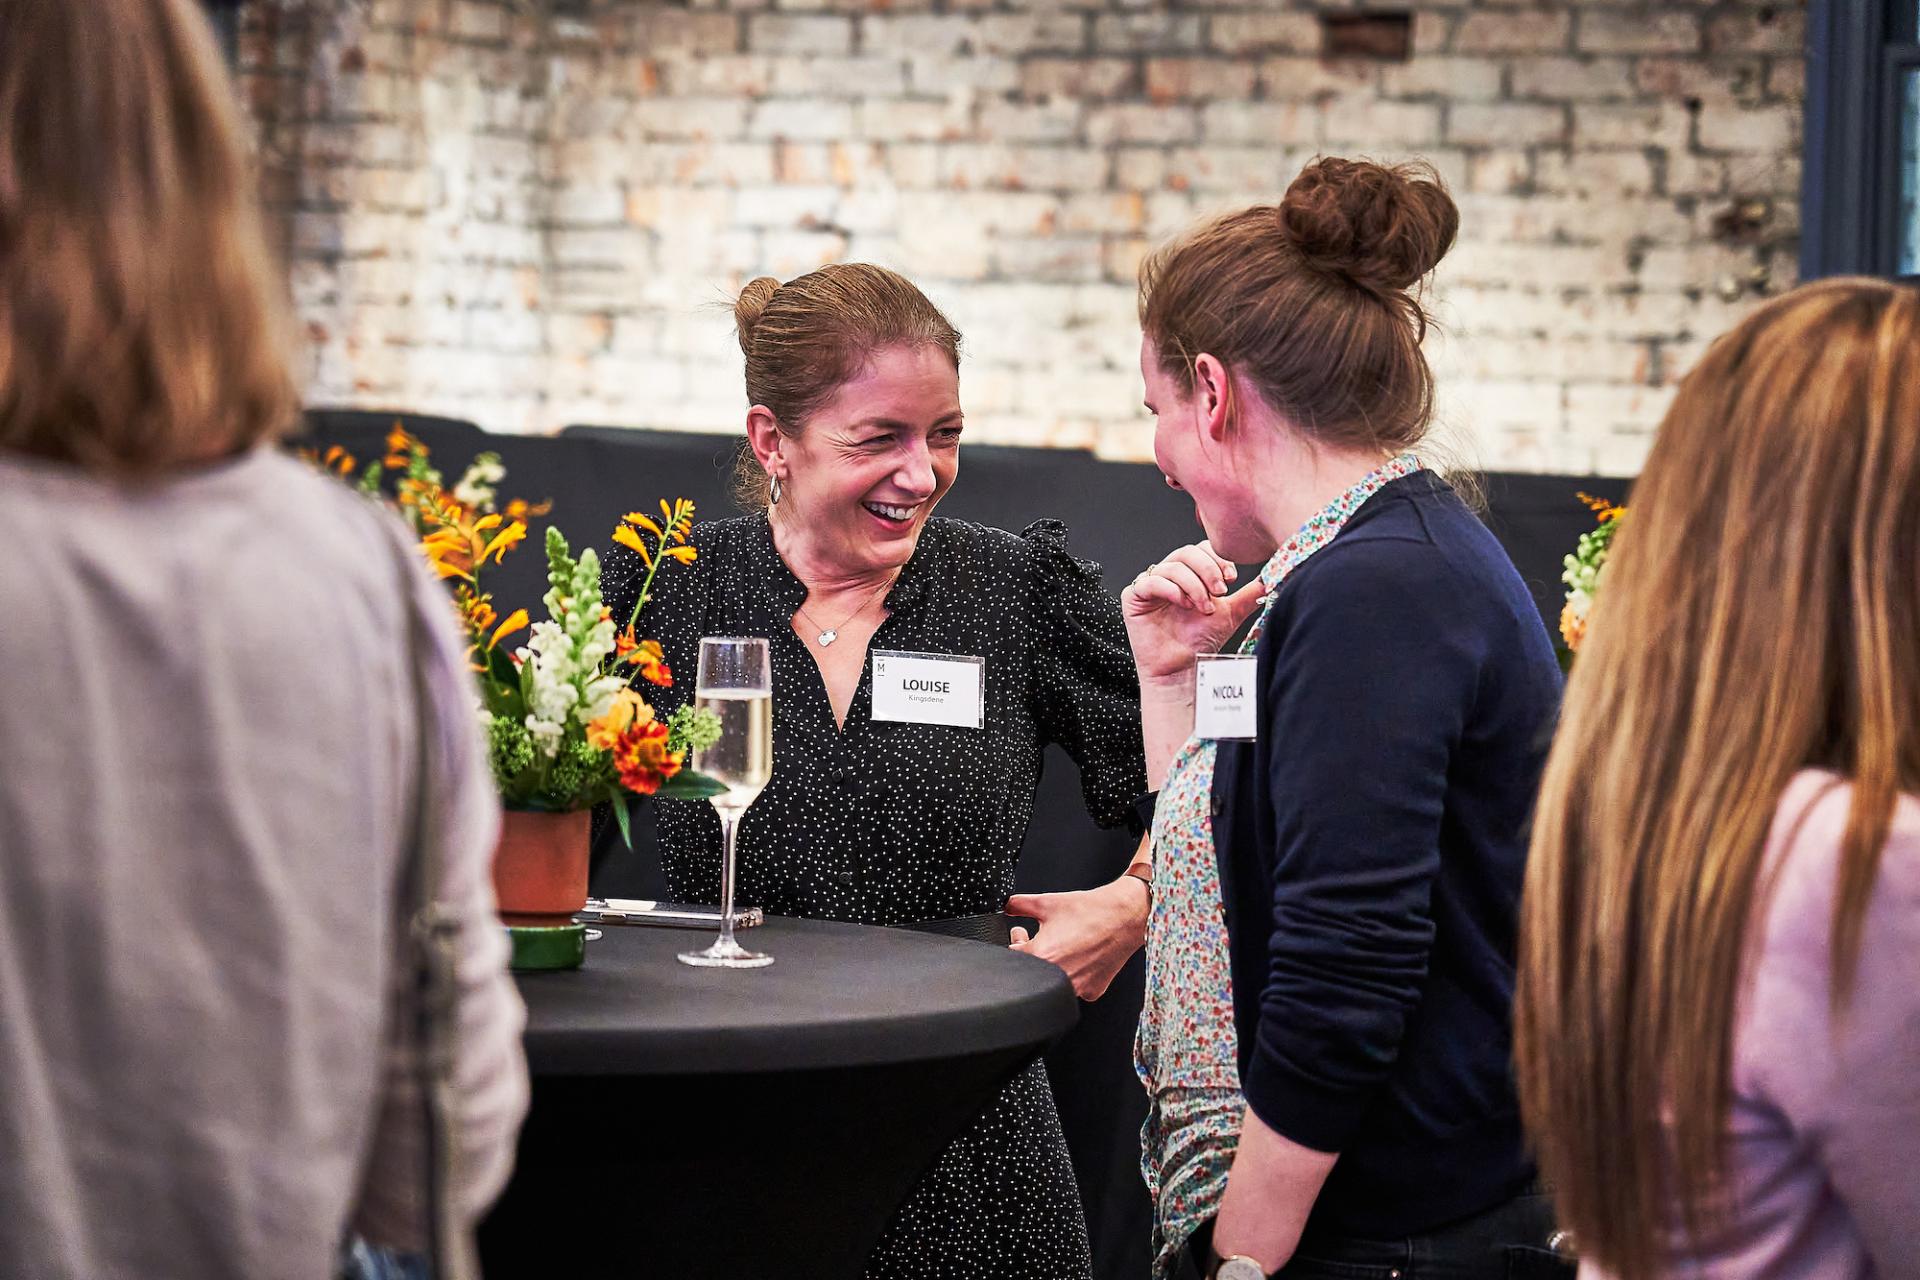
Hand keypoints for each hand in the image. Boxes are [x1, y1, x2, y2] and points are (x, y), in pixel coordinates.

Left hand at [1005, 878, 1148, 1000]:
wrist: (1124, 916)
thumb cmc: (1090, 911)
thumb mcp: (1047, 902)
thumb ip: (1019, 905)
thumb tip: (1007, 906)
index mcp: (1041, 956)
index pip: (1013, 957)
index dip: (1015, 943)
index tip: (1021, 933)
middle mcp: (1057, 976)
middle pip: (1032, 971)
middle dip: (1031, 952)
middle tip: (1039, 936)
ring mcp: (1076, 987)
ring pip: (1053, 981)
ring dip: (1052, 964)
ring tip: (1061, 944)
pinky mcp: (1092, 991)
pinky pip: (1075, 986)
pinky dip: (1073, 973)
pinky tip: (1078, 956)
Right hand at [1123, 542, 1268, 681]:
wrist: (1182, 668)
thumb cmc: (1200, 642)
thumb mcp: (1230, 613)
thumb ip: (1248, 594)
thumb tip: (1271, 578)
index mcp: (1188, 573)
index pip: (1200, 549)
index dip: (1216, 558)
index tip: (1231, 578)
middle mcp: (1168, 575)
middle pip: (1186, 552)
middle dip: (1207, 569)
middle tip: (1220, 591)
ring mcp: (1149, 584)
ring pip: (1172, 566)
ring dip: (1193, 585)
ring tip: (1203, 607)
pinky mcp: (1133, 596)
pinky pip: (1150, 581)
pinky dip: (1171, 590)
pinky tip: (1184, 604)